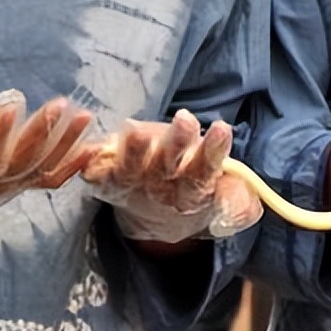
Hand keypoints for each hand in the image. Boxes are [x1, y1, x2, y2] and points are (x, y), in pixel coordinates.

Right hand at [0, 91, 95, 209]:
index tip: (12, 104)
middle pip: (20, 161)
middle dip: (41, 132)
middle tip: (60, 104)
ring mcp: (6, 187)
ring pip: (40, 168)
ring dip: (64, 144)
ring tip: (83, 116)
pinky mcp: (16, 185)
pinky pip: (47, 180)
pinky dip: (70, 166)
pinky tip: (91, 148)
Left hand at [82, 111, 261, 242]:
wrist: (153, 210)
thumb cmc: (197, 187)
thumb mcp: (227, 198)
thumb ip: (238, 200)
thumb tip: (238, 198)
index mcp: (194, 192)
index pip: (206, 173)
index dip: (213, 152)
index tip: (222, 129)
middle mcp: (161, 187)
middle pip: (168, 167)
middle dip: (177, 143)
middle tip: (186, 119)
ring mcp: (131, 182)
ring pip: (131, 167)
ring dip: (134, 150)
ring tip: (137, 130)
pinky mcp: (104, 179)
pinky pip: (95, 171)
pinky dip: (91, 159)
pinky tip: (92, 146)